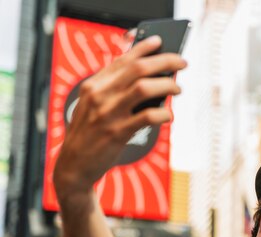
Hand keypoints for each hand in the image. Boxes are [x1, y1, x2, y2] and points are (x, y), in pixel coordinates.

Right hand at [53, 35, 186, 203]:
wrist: (74, 165)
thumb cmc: (90, 134)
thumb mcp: (93, 106)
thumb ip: (114, 90)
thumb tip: (149, 78)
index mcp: (93, 85)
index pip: (122, 59)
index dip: (143, 48)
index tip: (160, 42)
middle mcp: (100, 95)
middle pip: (138, 69)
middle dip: (165, 62)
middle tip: (182, 63)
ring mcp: (108, 114)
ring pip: (144, 88)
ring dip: (167, 86)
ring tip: (177, 89)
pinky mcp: (117, 133)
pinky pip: (147, 117)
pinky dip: (163, 113)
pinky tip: (169, 115)